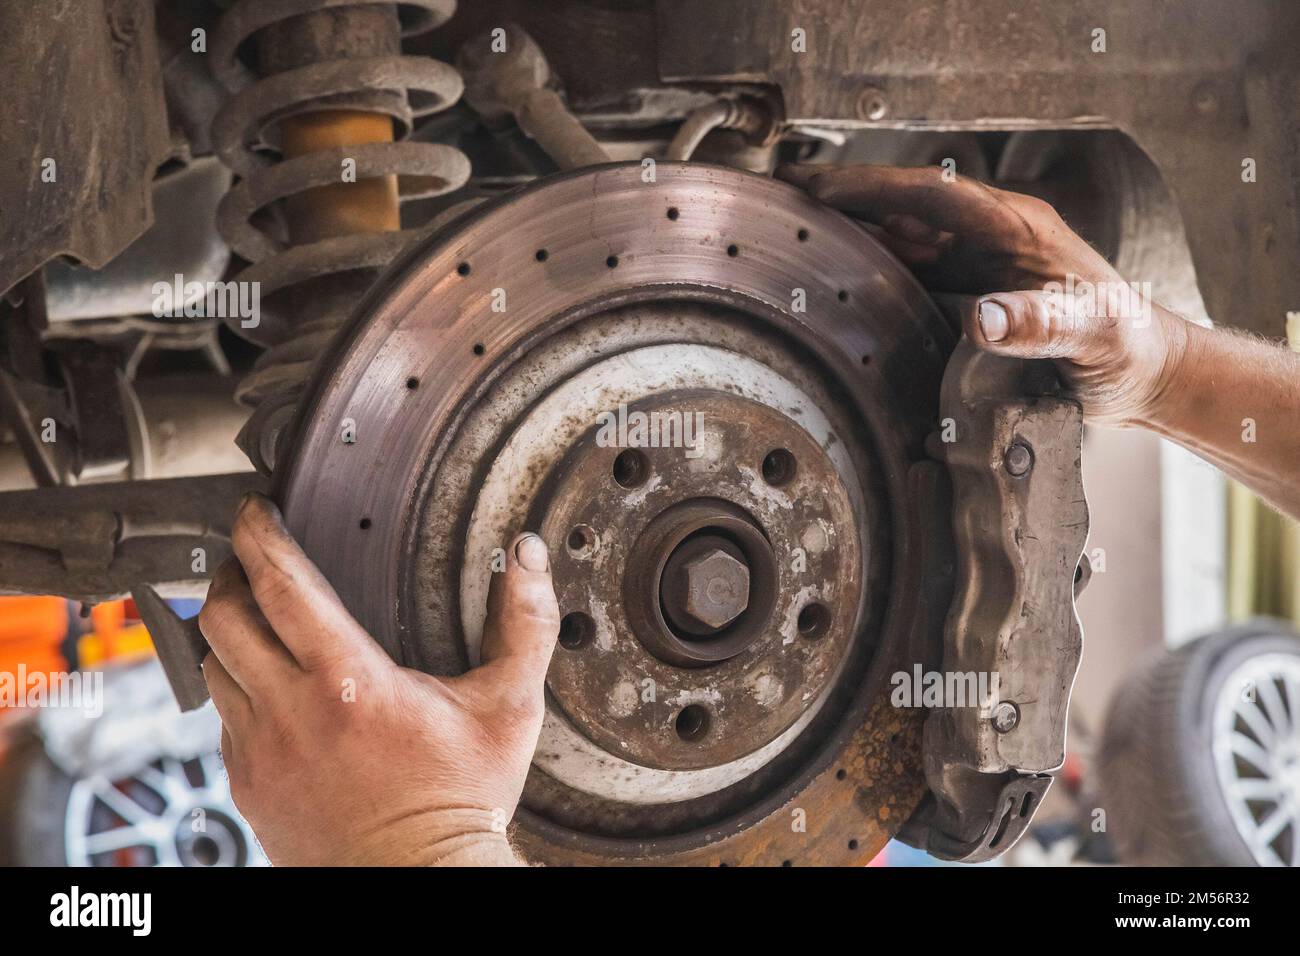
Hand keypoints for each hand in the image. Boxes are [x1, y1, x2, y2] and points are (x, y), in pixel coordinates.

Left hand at [199, 494, 559, 865]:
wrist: (419, 880)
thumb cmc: (461, 800)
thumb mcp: (509, 706)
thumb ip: (523, 624)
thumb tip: (526, 561)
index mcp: (350, 682)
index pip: (280, 585)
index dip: (259, 535)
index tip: (257, 511)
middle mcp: (291, 714)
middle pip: (224, 618)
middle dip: (232, 574)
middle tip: (252, 558)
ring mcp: (261, 754)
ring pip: (212, 667)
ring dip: (228, 631)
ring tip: (257, 615)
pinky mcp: (248, 786)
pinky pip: (221, 719)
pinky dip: (236, 686)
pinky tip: (270, 684)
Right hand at [777, 163, 1187, 426]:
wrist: (1141, 371)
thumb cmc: (1124, 346)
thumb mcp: (1092, 332)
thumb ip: (1042, 323)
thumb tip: (984, 316)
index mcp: (1016, 227)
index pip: (930, 194)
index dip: (870, 187)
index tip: (816, 188)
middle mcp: (990, 237)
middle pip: (903, 209)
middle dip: (843, 202)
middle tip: (784, 205)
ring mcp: (977, 264)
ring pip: (901, 238)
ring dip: (851, 235)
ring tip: (795, 239)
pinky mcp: (970, 294)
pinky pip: (911, 273)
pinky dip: (871, 271)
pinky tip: (839, 283)